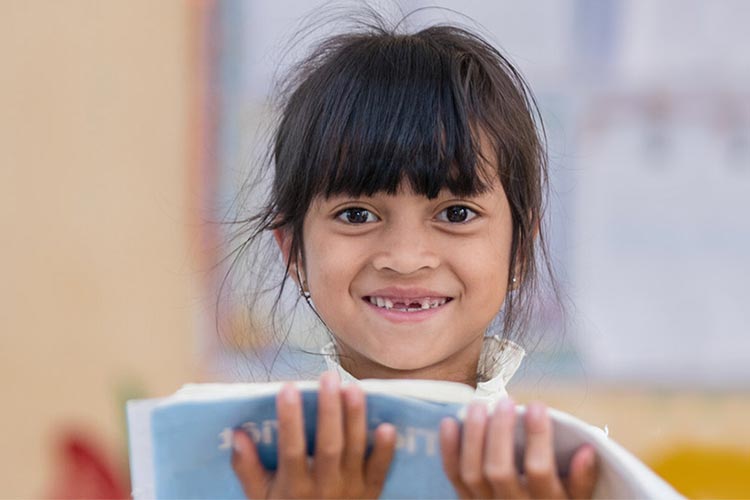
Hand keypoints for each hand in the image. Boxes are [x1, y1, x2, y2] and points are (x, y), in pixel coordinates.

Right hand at [231, 372, 396, 498]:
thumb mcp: (261, 499)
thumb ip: (248, 469)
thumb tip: (238, 434)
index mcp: (295, 488)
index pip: (292, 450)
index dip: (290, 419)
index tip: (287, 388)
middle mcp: (324, 488)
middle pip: (329, 445)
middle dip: (329, 411)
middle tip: (328, 378)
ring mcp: (351, 490)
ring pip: (354, 450)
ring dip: (355, 419)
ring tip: (353, 388)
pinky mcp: (371, 493)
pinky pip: (380, 471)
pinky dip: (384, 450)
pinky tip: (387, 426)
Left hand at [440, 399, 597, 498]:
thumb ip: (582, 480)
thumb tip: (588, 449)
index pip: (539, 470)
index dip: (538, 438)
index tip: (538, 405)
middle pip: (499, 469)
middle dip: (500, 432)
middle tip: (504, 400)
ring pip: (472, 472)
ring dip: (473, 435)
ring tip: (479, 405)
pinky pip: (454, 477)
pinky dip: (449, 449)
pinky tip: (449, 421)